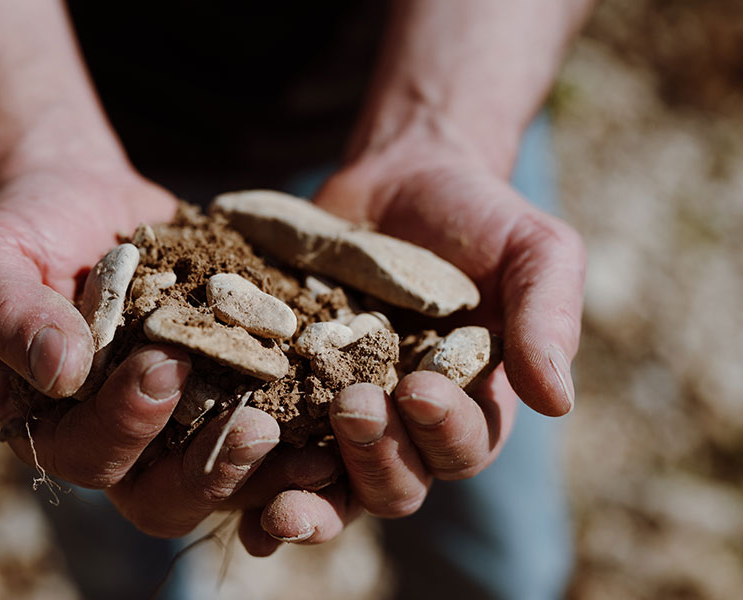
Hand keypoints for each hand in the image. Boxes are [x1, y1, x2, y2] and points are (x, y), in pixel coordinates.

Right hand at [0, 166, 331, 543]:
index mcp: (56, 424)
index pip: (87, 453)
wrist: (86, 199)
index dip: (124, 425)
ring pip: (227, 476)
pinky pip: (270, 425)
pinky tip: (344, 404)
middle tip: (255, 428)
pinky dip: (306, 424)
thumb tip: (57, 371)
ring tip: (321, 447)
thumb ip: (7, 313)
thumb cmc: (28, 227)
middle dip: (211, 468)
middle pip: (165, 493)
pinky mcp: (230, 390)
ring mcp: (181, 422)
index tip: (162, 367)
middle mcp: (122, 440)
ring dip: (273, 470)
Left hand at [253, 121, 585, 540]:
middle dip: (375, 457)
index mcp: (470, 406)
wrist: (403, 176)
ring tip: (279, 505)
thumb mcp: (535, 253)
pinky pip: (272, 445)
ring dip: (309, 502)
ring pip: (331, 486)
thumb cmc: (480, 216)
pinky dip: (251, 476)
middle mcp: (406, 426)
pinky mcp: (288, 389)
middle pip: (395, 482)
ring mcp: (341, 413)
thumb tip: (557, 402)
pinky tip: (228, 482)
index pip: (463, 447)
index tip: (418, 386)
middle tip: (352, 405)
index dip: (443, 430)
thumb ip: (548, 320)